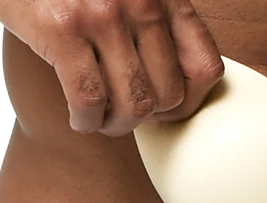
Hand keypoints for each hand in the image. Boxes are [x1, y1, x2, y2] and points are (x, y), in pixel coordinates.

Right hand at [0, 0, 223, 135]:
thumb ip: (156, 24)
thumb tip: (177, 92)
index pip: (204, 68)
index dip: (187, 102)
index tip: (162, 107)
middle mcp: (142, 0)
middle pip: (168, 95)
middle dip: (146, 118)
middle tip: (124, 115)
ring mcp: (103, 14)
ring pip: (134, 104)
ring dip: (116, 125)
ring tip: (102, 120)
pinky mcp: (62, 29)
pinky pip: (90, 101)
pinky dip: (87, 121)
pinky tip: (80, 118)